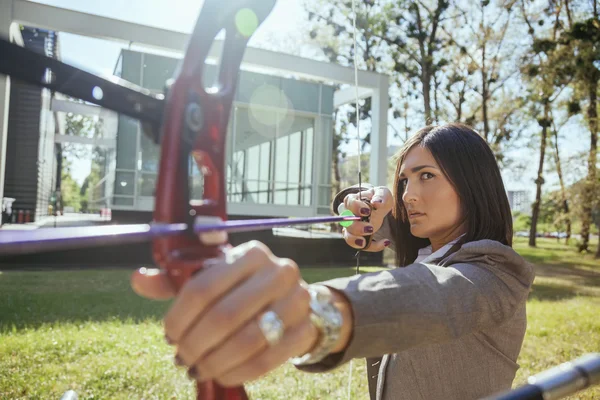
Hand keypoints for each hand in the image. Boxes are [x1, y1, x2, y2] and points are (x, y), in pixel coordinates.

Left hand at [131, 231, 352, 386]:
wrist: (290, 299)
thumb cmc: (241, 288)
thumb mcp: (212, 277)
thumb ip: (174, 280)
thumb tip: (137, 279)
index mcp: (250, 252)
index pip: (203, 288)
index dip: (179, 318)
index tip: (168, 336)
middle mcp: (279, 271)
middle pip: (224, 316)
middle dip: (194, 344)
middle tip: (181, 358)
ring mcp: (298, 300)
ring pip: (246, 341)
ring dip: (213, 362)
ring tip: (197, 368)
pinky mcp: (306, 329)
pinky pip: (266, 360)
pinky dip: (237, 372)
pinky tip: (220, 374)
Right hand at [343, 186, 392, 250]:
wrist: (380, 207)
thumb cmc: (379, 198)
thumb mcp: (382, 193)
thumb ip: (380, 196)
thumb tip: (376, 203)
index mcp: (352, 201)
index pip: (349, 203)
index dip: (356, 207)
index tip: (367, 211)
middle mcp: (348, 215)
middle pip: (345, 222)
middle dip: (357, 227)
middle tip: (370, 228)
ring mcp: (352, 228)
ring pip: (348, 236)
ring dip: (355, 240)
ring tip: (364, 242)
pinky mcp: (360, 237)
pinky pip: (362, 245)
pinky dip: (373, 246)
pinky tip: (385, 242)